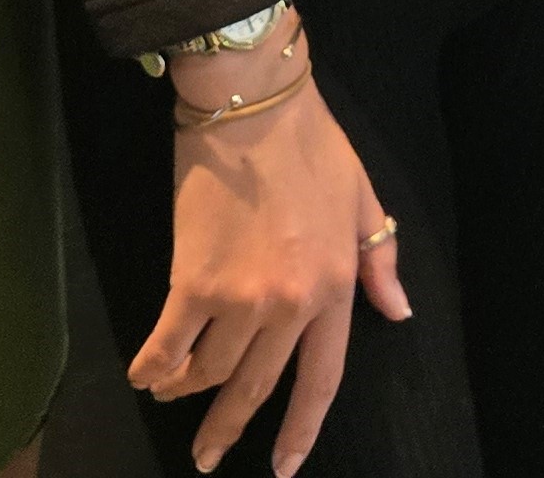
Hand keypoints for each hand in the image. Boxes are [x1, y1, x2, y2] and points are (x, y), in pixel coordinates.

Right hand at [136, 51, 410, 476]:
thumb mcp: (363, 198)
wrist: (253, 102)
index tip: (283, 467)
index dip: (300, 429)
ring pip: (211, 371)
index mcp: (334, 288)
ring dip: (187, 391)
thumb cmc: (311, 143)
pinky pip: (169, 343)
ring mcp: (240, 297)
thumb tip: (398, 312)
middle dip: (229, 429)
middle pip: (256, 387)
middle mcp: (289, 305)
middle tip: (207, 459)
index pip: (321, 380)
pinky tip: (145, 376)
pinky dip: (154, 366)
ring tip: (172, 395)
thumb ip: (378, 261)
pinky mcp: (192, 280)